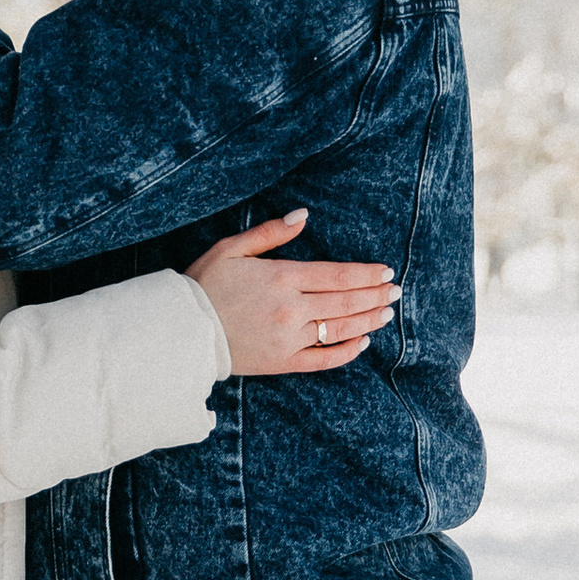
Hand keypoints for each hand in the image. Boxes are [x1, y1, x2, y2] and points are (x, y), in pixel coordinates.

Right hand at [188, 216, 395, 377]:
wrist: (181, 331)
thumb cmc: (204, 285)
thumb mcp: (231, 248)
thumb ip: (270, 232)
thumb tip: (304, 216)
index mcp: (281, 278)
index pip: (337, 275)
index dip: (366, 273)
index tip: (386, 271)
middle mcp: (291, 309)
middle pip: (346, 301)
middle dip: (376, 294)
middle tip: (396, 290)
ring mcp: (289, 339)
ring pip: (340, 328)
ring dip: (368, 320)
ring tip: (387, 312)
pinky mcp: (283, 363)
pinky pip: (323, 360)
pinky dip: (346, 352)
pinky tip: (362, 342)